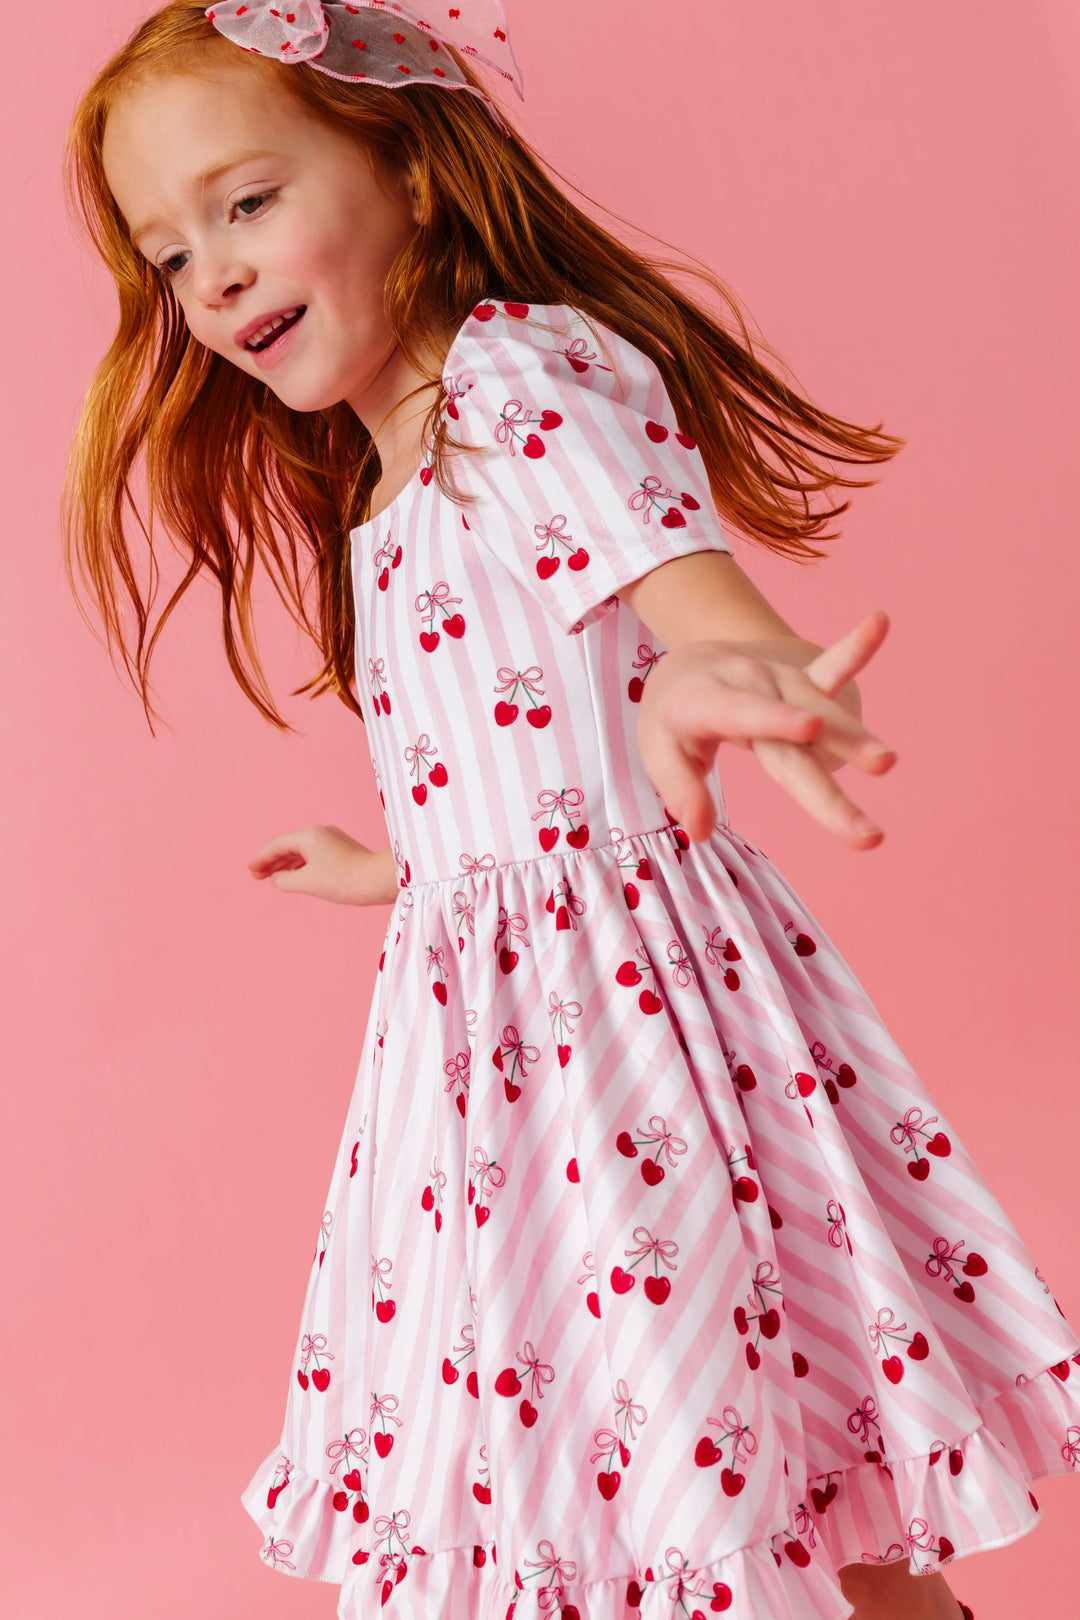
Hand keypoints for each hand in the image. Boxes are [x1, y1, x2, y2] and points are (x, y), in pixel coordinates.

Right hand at [247, 825, 397, 904]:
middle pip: (289, 846)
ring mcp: (332, 840)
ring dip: (285, 864)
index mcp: (308, 835)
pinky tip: (296, 876)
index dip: (261, 858)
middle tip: (257, 876)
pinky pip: (313, 856)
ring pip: (301, 852)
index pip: (277, 846)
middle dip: (272, 861)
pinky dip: (300, 866)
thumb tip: (276, 878)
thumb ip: (284, 880)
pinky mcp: (342, 850)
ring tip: (272, 878)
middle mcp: (320, 833)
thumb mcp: (306, 882)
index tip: (250, 869)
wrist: (377, 880)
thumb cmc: (342, 880)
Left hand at [636, 610, 897, 848]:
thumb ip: (680, 789)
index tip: (808, 729)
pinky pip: (833, 667)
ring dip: (856, 740)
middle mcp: (750, 686)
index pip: (742, 713)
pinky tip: (879, 622)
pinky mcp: (805, 681)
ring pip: (823, 713)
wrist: (692, 663)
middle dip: (827, 784)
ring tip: (886, 765)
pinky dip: (857, 648)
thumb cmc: (675, 718)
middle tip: (865, 831)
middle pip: (793, 739)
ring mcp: (781, 680)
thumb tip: (701, 830)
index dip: (775, 719)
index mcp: (706, 702)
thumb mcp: (659, 751)